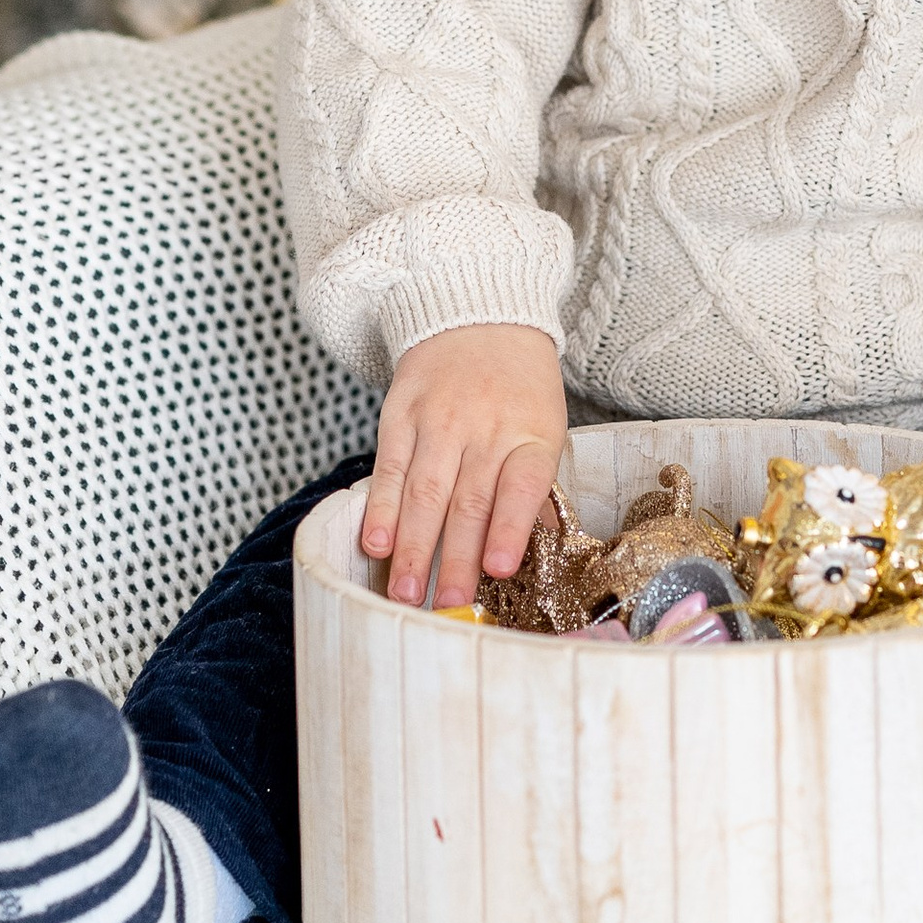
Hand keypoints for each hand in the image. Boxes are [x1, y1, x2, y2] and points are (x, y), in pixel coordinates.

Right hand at [359, 324, 568, 610]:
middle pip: (468, 501)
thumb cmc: (519, 388)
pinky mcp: (401, 414)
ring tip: (406, 593)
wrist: (480, 316)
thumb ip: (533, 488)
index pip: (521, 484)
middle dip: (456, 559)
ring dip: (414, 548)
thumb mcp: (545, 427)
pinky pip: (390, 468)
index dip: (509, 528)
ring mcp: (439, 419)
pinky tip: (376, 544)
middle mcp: (485, 427)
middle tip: (447, 606)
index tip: (499, 569)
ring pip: (424, 492)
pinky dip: (382, 509)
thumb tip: (530, 552)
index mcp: (531, 434)